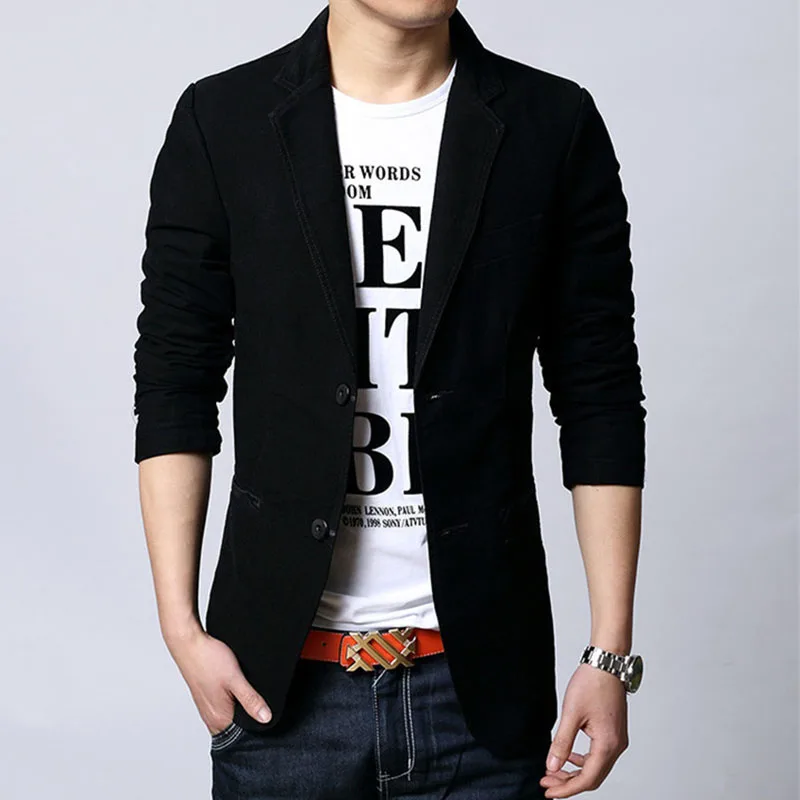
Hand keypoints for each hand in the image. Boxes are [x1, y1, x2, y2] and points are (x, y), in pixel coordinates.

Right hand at [165, 625, 272, 734]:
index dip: (257, 730)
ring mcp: (207, 708)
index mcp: (219, 718)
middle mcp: (211, 717)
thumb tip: (266, 718)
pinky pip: (224, 707)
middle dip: (250, 720)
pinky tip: (240, 690)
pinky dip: (234, 702)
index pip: (241, 736)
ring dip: (242, 709)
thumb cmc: (209, 659)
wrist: (189, 643)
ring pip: (230, 716)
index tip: (270, 719)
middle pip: (236, 728)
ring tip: (252, 696)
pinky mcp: (206, 697)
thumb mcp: (235, 679)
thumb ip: (250, 700)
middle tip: (264, 705)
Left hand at [539, 663, 628, 797]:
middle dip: (569, 783)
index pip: (587, 779)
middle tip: (547, 783)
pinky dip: (583, 760)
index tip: (549, 792)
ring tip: (554, 771)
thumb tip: (552, 766)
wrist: (606, 664)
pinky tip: (569, 756)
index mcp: (608, 744)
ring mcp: (617, 740)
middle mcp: (617, 746)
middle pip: (593, 777)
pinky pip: (599, 755)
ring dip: (575, 772)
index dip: (567, 789)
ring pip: (596, 767)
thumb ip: (562, 742)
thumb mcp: (571, 713)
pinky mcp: (614, 733)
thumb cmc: (591, 684)